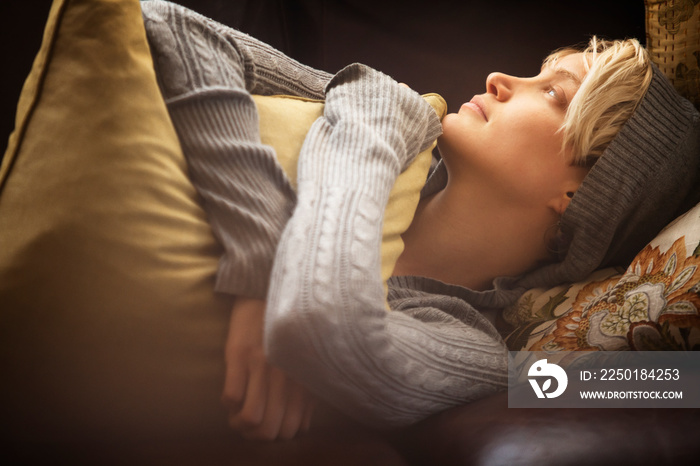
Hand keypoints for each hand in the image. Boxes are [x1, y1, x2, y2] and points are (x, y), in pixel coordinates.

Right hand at [221, 297, 314, 439]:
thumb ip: (305, 389)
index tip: (266, 424)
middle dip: (255, 434)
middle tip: (248, 423)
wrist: (267, 289)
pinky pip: (230, 397)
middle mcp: (286, 375)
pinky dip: (228, 402)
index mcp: (304, 378)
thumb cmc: (287, 328)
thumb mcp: (303, 359)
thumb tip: (300, 423)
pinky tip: (231, 390)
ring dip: (238, 422)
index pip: (292, 428)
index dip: (275, 434)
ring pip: (250, 418)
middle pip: (271, 430)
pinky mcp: (239, 354)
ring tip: (236, 412)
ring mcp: (263, 365)